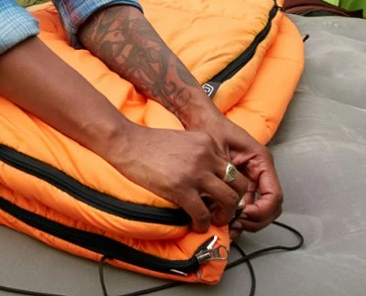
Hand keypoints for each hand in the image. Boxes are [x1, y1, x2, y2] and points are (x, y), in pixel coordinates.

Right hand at [104, 124, 249, 232]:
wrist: (126, 143)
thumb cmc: (149, 143)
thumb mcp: (183, 140)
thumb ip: (199, 153)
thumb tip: (207, 176)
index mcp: (207, 142)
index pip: (232, 168)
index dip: (229, 185)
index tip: (221, 196)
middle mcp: (206, 155)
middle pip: (239, 183)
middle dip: (235, 201)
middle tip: (225, 211)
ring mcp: (195, 172)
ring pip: (228, 200)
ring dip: (225, 215)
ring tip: (214, 221)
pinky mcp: (181, 188)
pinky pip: (202, 213)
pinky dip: (203, 224)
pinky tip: (196, 225)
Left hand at [196, 113, 282, 233]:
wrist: (200, 119)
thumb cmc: (211, 128)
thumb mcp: (220, 151)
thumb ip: (227, 177)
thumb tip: (231, 205)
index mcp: (261, 161)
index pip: (273, 196)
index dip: (262, 212)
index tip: (244, 216)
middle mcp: (260, 171)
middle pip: (270, 207)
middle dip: (255, 220)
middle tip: (236, 224)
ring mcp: (251, 178)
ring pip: (258, 209)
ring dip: (246, 221)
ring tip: (228, 224)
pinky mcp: (240, 183)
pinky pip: (245, 204)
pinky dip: (237, 214)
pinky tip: (222, 217)